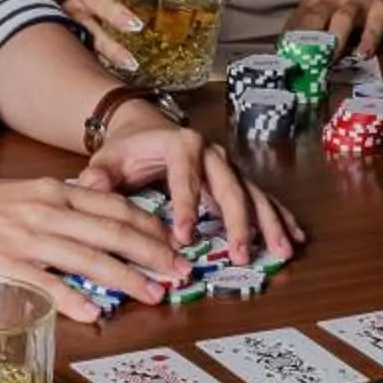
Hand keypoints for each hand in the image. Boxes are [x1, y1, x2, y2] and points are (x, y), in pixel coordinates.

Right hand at [0, 174, 196, 320]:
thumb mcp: (23, 196)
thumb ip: (59, 209)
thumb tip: (96, 229)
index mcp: (53, 192)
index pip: (115, 207)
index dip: (150, 226)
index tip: (174, 242)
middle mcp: (46, 212)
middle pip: (113, 232)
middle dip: (153, 253)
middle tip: (181, 271)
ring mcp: (25, 240)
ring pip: (88, 258)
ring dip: (127, 278)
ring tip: (154, 294)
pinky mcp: (2, 266)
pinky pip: (45, 285)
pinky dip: (73, 300)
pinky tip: (95, 314)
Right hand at [63, 0, 241, 75]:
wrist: (115, 24)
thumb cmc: (139, 0)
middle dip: (110, 8)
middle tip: (136, 23)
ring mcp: (82, 18)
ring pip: (84, 26)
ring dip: (109, 43)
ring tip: (131, 58)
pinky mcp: (84, 43)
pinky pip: (89, 52)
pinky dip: (107, 61)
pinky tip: (125, 71)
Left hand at [73, 105, 302, 267]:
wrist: (143, 127)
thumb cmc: (126, 148)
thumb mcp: (107, 159)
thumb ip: (99, 175)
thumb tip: (88, 185)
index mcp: (180, 144)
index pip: (185, 178)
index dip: (186, 208)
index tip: (184, 237)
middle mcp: (211, 152)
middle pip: (230, 188)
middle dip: (238, 223)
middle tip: (242, 255)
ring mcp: (227, 165)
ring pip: (253, 194)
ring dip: (269, 223)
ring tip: (281, 251)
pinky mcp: (236, 177)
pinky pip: (261, 197)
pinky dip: (278, 216)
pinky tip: (294, 237)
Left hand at [284, 0, 382, 60]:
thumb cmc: (347, 6)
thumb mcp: (325, 14)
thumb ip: (311, 33)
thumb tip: (292, 62)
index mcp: (315, 1)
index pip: (298, 20)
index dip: (290, 42)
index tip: (287, 63)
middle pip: (316, 17)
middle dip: (309, 41)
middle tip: (306, 66)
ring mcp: (356, 1)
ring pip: (342, 17)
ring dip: (335, 40)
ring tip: (331, 62)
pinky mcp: (379, 7)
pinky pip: (373, 25)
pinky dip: (367, 41)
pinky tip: (363, 55)